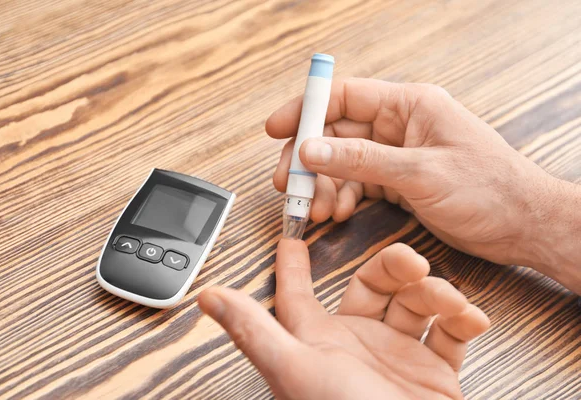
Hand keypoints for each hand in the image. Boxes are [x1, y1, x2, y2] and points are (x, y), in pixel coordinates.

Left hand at [199, 240, 489, 399]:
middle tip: (413, 262)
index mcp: (319, 342)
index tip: (291, 238)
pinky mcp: (433, 375)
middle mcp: (356, 346)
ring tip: (446, 298)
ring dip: (433, 292)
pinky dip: (463, 321)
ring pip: (413, 303)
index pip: (299, 295)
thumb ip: (255, 330)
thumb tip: (208, 297)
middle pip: (371, 285)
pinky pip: (450, 335)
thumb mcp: (296, 370)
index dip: (292, 266)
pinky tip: (470, 316)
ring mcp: (397, 358)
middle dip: (392, 266)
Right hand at [266, 78, 551, 266]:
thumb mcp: (420, 173)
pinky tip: (335, 213)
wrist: (522, 226)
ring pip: (341, 162)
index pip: (344, 96)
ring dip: (321, 185)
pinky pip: (356, 184)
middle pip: (335, 133)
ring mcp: (396, 155)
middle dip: (308, 159)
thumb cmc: (488, 189)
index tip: (275, 130)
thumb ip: (361, 160)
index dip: (306, 109)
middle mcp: (399, 126)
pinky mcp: (397, 182)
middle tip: (287, 184)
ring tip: (313, 210)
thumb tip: (310, 148)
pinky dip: (340, 197)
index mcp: (409, 105)